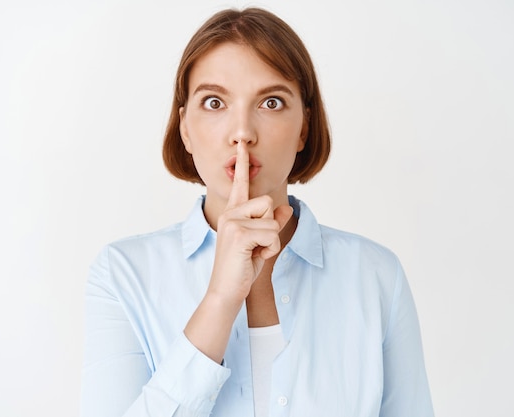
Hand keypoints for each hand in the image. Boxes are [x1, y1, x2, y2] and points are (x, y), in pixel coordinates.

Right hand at [207, 140, 292, 303]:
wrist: (226, 291)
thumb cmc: (242, 268)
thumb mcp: (263, 243)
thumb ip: (273, 223)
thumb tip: (286, 207)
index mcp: (233, 213)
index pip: (240, 185)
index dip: (242, 164)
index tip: (243, 145)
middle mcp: (230, 213)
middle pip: (267, 203)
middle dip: (270, 227)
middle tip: (256, 246)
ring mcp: (232, 222)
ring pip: (272, 220)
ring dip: (271, 241)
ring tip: (254, 253)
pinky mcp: (238, 234)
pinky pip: (271, 233)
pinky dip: (269, 249)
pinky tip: (254, 258)